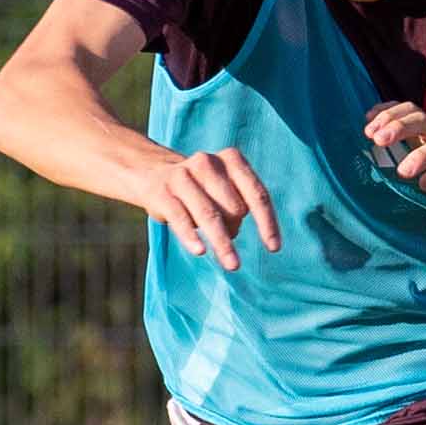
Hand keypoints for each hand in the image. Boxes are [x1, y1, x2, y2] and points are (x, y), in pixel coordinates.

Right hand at [146, 145, 280, 265]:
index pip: (257, 194)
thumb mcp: (223, 188)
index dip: (267, 223)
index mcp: (231, 159)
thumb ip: (236, 205)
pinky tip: (200, 251)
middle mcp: (207, 163)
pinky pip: (180, 218)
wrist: (152, 173)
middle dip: (235, 228)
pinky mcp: (161, 192)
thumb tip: (234, 231)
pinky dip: (191, 236)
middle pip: (234, 207)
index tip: (274, 248)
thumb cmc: (200, 188)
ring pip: (210, 215)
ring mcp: (182, 176)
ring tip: (232, 265)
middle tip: (230, 239)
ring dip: (222, 243)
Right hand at [362, 100, 425, 210]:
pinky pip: (402, 110)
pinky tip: (369, 118)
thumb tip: (424, 181)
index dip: (421, 156)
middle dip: (399, 127)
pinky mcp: (419, 125)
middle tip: (377, 140)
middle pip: (422, 120)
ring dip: (388, 117)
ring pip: (410, 111)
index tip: (403, 173)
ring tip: (368, 132)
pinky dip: (385, 109)